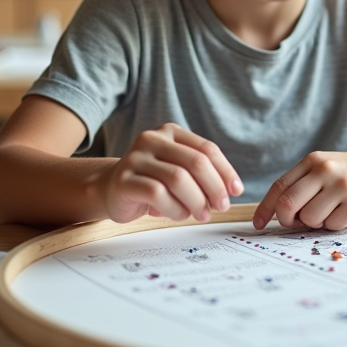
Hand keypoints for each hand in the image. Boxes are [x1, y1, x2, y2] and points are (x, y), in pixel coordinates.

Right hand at [97, 123, 243, 223]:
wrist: (111, 190)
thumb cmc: (153, 182)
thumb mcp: (179, 171)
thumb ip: (202, 175)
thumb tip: (230, 190)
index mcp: (170, 132)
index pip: (207, 149)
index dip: (225, 171)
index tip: (236, 191)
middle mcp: (152, 139)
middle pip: (195, 162)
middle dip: (214, 188)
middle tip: (221, 207)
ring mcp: (135, 158)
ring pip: (178, 179)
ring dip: (196, 201)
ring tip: (200, 214)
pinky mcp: (124, 180)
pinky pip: (157, 194)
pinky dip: (174, 209)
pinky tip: (177, 214)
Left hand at [252, 150, 346, 231]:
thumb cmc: (346, 175)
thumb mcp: (321, 170)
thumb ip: (299, 186)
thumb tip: (273, 214)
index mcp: (312, 161)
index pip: (279, 187)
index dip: (266, 209)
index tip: (259, 224)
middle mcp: (326, 170)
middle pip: (289, 205)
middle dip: (288, 220)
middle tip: (297, 222)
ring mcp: (343, 185)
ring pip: (311, 219)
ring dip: (316, 222)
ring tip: (330, 211)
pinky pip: (333, 225)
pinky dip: (335, 225)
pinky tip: (346, 212)